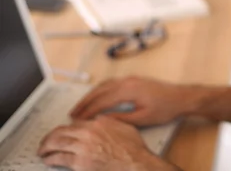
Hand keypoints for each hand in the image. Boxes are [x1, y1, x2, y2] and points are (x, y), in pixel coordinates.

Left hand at [38, 116, 176, 170]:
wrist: (135, 163)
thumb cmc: (133, 149)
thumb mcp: (125, 127)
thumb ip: (110, 122)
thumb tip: (102, 120)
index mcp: (99, 123)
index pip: (75, 123)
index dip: (66, 128)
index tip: (63, 132)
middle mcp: (89, 132)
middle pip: (61, 131)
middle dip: (50, 136)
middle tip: (46, 141)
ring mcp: (83, 147)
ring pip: (57, 143)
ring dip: (46, 147)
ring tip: (42, 150)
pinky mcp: (80, 162)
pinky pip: (59, 158)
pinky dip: (51, 159)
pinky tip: (48, 160)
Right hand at [70, 76, 191, 125]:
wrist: (182, 97)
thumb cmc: (166, 108)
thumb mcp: (142, 118)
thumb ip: (121, 118)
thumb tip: (103, 120)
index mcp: (128, 90)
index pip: (101, 101)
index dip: (87, 111)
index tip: (77, 120)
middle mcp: (127, 81)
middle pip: (99, 91)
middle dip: (84, 102)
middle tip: (72, 113)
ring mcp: (131, 78)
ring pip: (104, 85)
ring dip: (91, 95)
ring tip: (81, 107)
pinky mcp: (134, 79)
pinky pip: (111, 83)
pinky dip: (100, 90)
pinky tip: (97, 96)